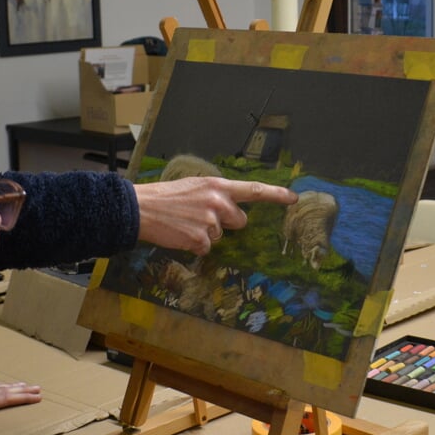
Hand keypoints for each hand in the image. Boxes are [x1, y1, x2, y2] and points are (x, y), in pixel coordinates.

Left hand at [0, 348, 41, 434]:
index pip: (8, 400)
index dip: (23, 399)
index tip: (38, 397)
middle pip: (8, 393)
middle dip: (24, 393)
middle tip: (39, 390)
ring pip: (1, 388)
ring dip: (14, 388)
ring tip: (26, 386)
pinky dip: (1, 386)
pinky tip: (0, 386)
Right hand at [134, 176, 296, 254]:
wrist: (141, 209)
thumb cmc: (165, 197)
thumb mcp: (194, 186)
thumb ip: (215, 195)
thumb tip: (230, 210)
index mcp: (217, 186)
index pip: (253, 190)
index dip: (276, 195)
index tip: (293, 198)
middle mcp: (218, 202)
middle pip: (240, 221)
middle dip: (226, 223)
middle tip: (201, 218)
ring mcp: (210, 222)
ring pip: (220, 237)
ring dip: (205, 234)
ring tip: (184, 224)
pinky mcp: (201, 240)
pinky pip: (206, 248)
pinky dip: (194, 246)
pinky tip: (180, 234)